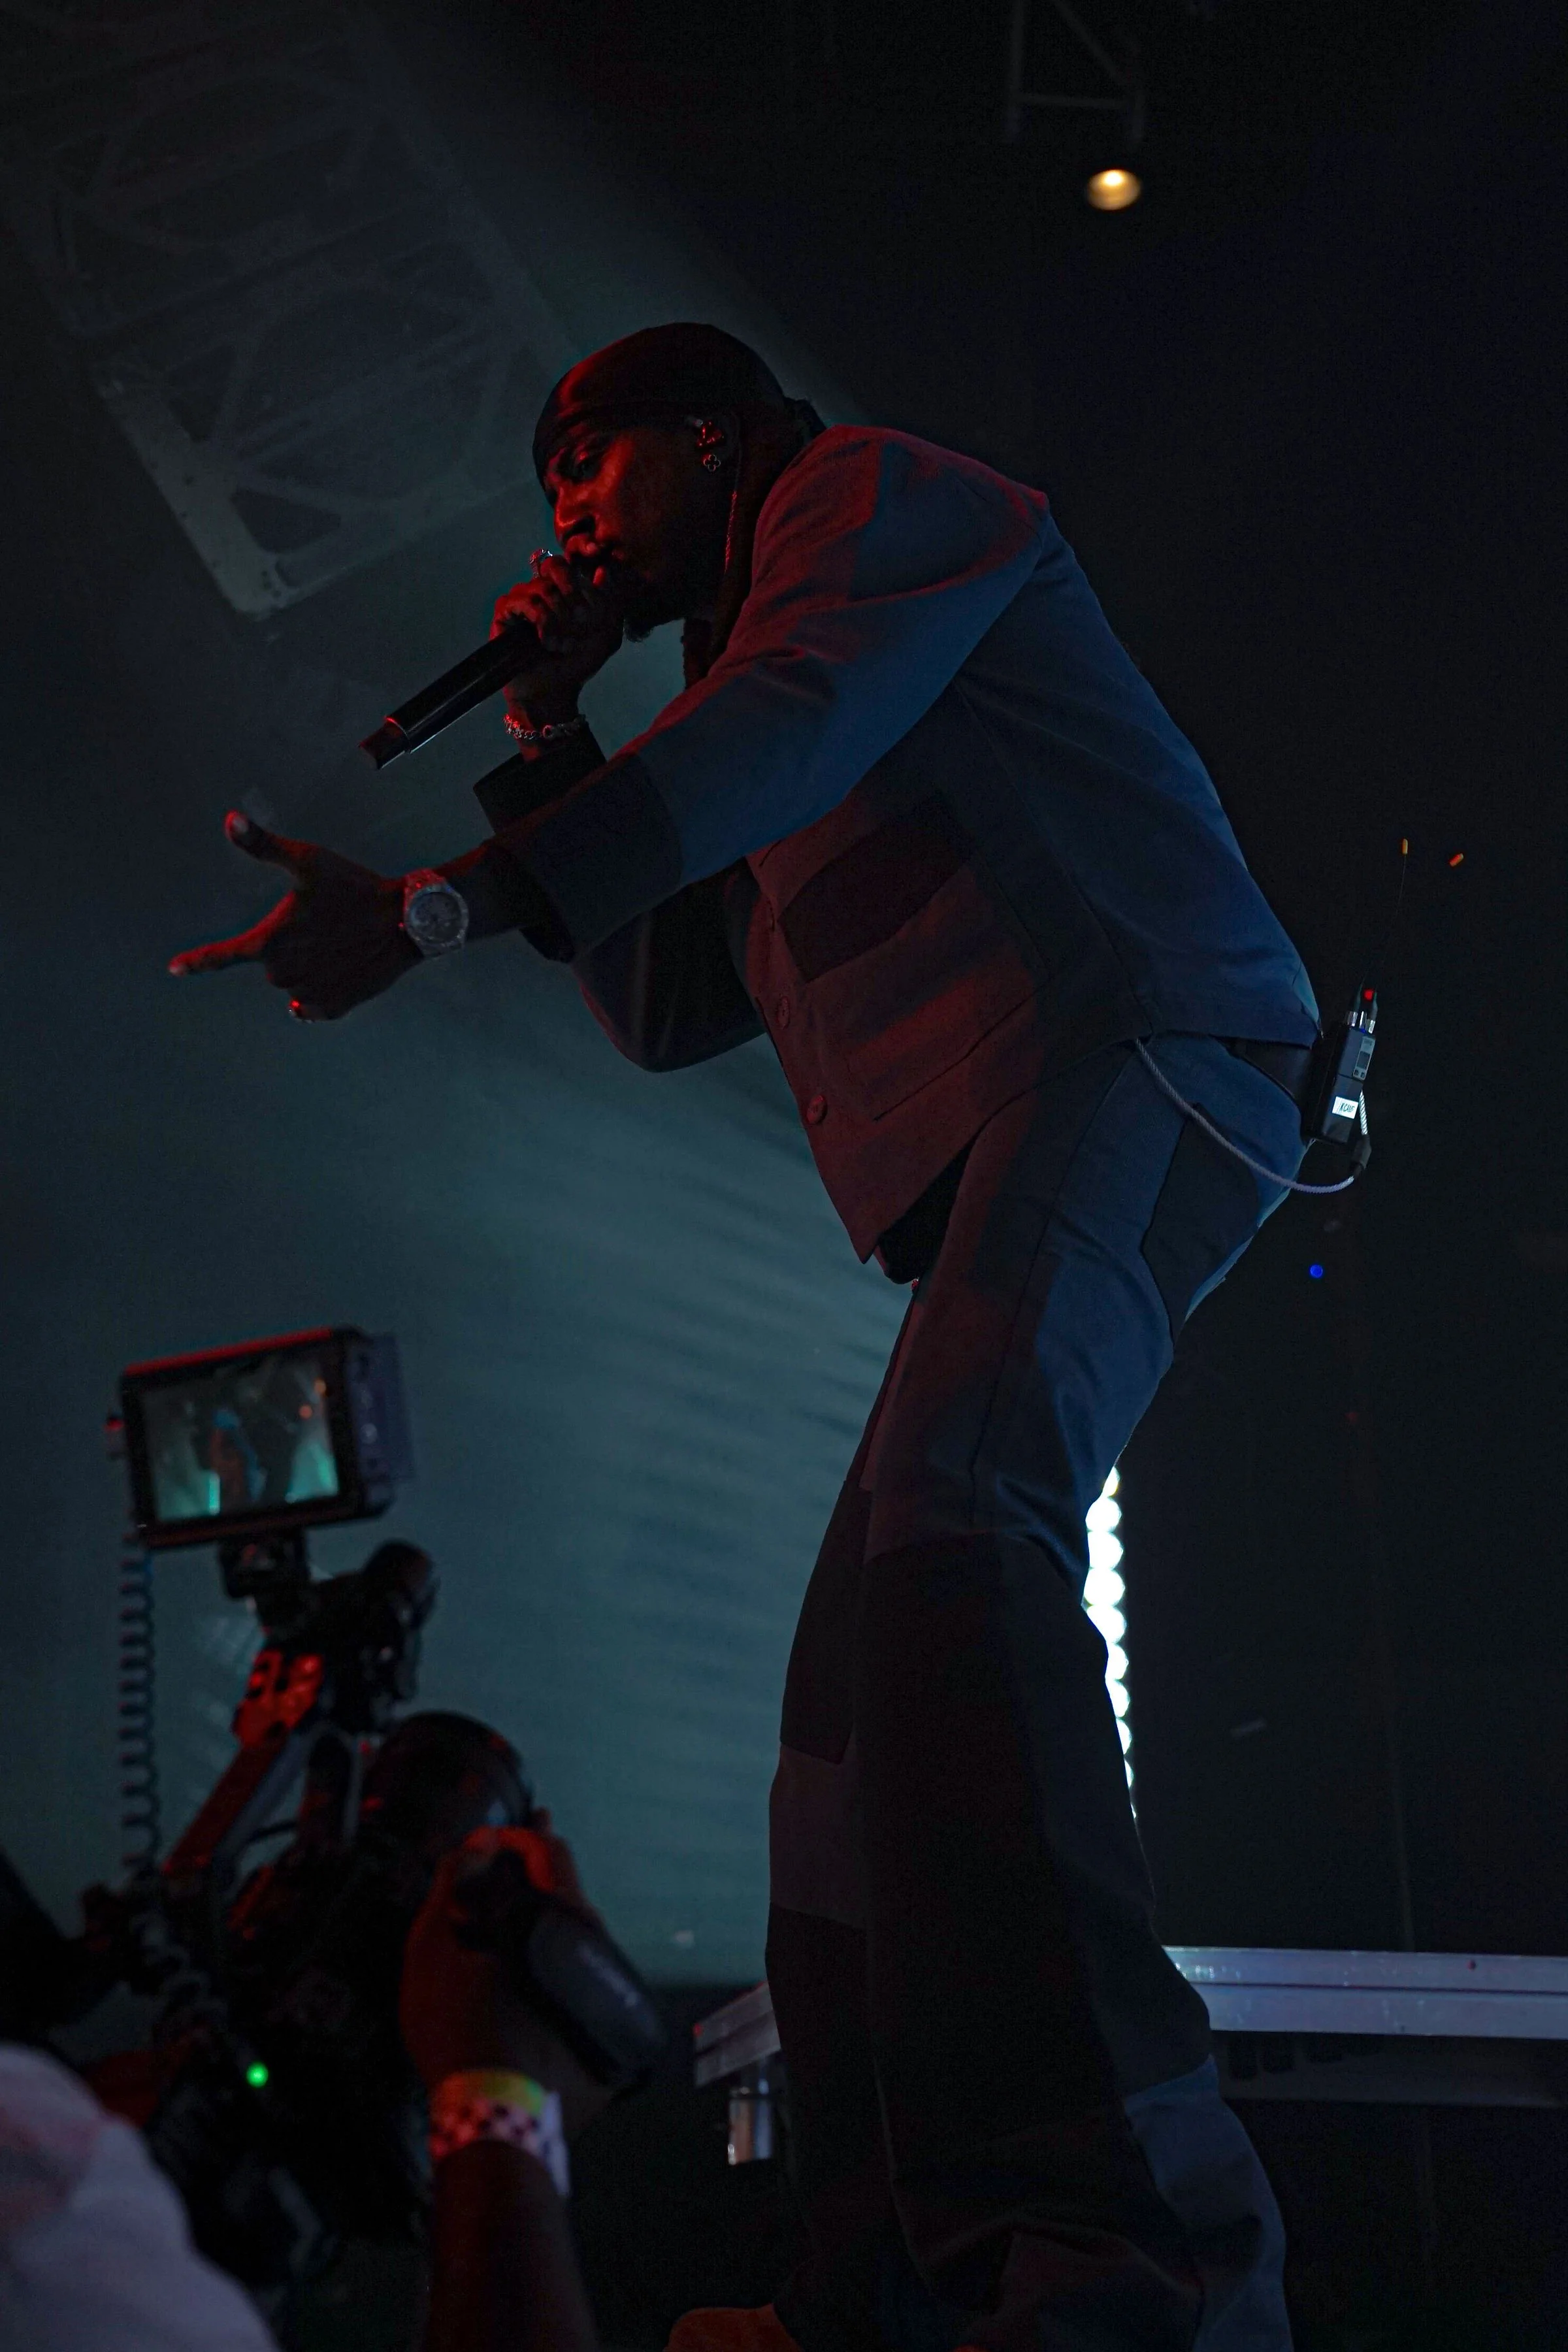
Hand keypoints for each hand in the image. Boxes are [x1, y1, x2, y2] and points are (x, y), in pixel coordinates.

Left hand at [169, 812, 417, 1020]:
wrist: (404, 920)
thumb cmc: (353, 887)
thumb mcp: (307, 859)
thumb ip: (262, 844)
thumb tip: (229, 819)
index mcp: (269, 942)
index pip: (222, 956)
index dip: (197, 961)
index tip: (175, 968)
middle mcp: (282, 975)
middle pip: (271, 962)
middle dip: (289, 945)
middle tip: (321, 922)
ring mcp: (307, 995)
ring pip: (294, 981)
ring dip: (308, 965)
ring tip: (338, 941)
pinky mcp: (333, 1007)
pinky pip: (314, 1004)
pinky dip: (323, 988)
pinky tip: (342, 966)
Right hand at [399, 1818, 613, 2138]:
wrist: (489, 2120)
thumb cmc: (455, 2033)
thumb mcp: (433, 1951)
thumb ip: (453, 1886)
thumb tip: (477, 1842)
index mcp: (559, 1922)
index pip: (552, 1852)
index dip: (520, 1836)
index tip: (492, 1843)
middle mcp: (594, 1948)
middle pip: (569, 1892)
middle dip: (535, 1874)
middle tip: (505, 1863)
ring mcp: (605, 1988)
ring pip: (577, 1934)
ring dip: (545, 1918)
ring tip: (510, 1916)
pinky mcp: (607, 2025)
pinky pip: (581, 1973)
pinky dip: (555, 1960)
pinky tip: (527, 1969)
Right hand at [492, 553, 621, 729]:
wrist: (554, 691)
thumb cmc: (577, 663)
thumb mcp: (606, 634)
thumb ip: (610, 602)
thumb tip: (602, 571)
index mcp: (564, 589)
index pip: (574, 566)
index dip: (587, 589)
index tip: (592, 617)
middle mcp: (541, 589)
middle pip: (555, 567)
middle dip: (573, 595)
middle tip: (581, 621)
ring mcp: (522, 598)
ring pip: (542, 587)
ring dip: (559, 618)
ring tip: (563, 644)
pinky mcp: (505, 611)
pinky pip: (524, 602)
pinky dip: (542, 621)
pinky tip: (547, 642)